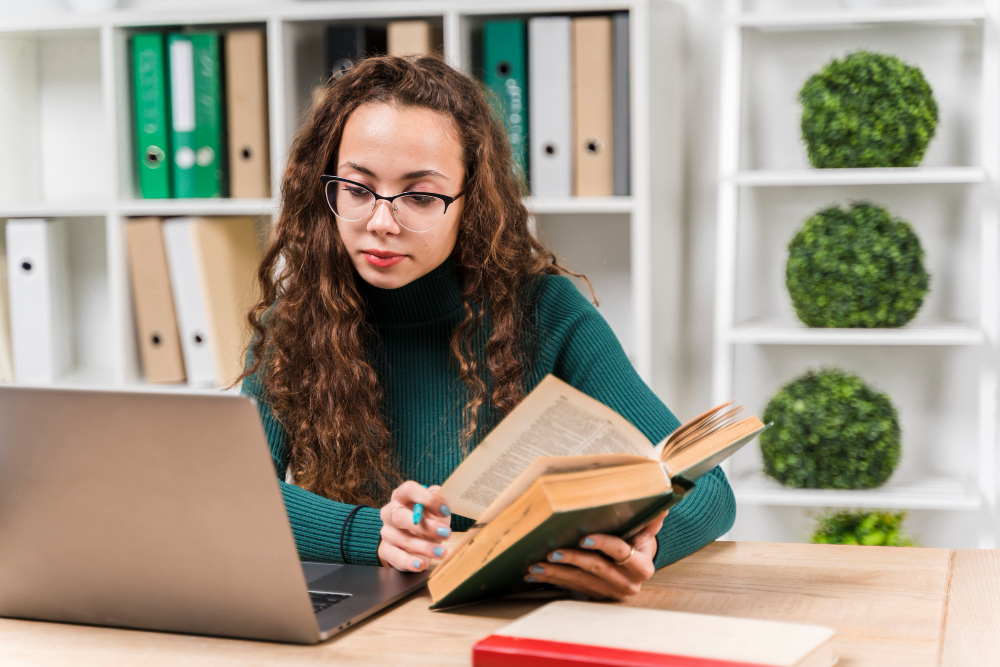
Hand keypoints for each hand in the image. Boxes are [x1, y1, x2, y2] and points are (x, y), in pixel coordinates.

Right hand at [377, 481, 451, 571]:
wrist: (410, 540)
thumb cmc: (426, 520)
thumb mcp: (434, 509)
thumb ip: (438, 500)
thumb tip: (441, 494)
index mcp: (401, 496)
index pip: (409, 490)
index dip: (427, 499)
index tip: (445, 511)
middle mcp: (390, 512)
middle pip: (401, 516)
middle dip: (426, 526)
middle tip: (446, 533)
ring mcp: (387, 532)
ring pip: (402, 539)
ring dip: (425, 547)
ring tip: (442, 552)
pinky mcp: (387, 551)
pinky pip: (396, 556)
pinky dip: (409, 562)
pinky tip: (420, 564)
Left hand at [523, 510, 668, 599]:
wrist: (636, 563)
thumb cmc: (637, 539)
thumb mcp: (646, 528)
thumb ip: (652, 517)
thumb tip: (662, 499)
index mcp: (642, 566)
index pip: (620, 552)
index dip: (603, 544)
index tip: (583, 537)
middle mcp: (628, 584)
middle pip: (597, 569)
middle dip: (572, 560)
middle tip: (551, 551)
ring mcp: (610, 593)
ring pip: (580, 582)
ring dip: (556, 573)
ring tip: (535, 565)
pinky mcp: (596, 597)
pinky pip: (571, 589)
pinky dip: (552, 580)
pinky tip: (535, 574)